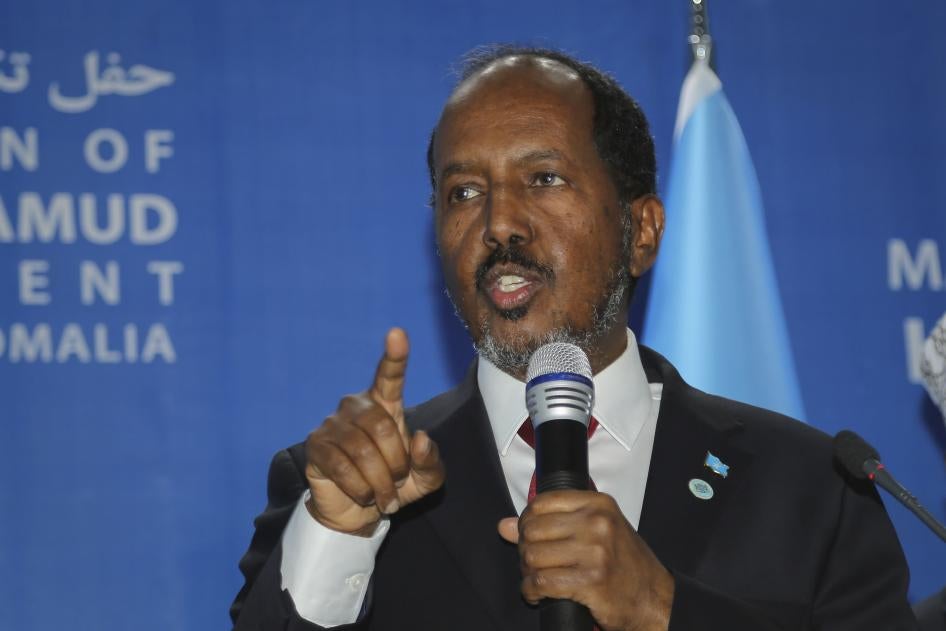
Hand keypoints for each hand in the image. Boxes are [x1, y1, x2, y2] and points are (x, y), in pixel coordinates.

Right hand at [305, 328, 444, 535]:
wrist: (358, 513)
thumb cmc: (395, 486)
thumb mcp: (425, 479)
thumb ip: (431, 461)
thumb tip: (420, 438)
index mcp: (385, 405)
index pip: (389, 376)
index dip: (395, 356)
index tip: (397, 333)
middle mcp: (356, 407)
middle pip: (382, 427)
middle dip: (397, 463)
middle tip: (397, 484)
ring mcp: (333, 425)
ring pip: (362, 450)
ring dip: (379, 482)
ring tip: (384, 497)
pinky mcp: (316, 447)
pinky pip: (341, 466)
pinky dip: (359, 488)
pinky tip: (363, 495)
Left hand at [498, 491, 673, 630]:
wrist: (656, 599)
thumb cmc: (626, 565)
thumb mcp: (596, 533)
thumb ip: (551, 524)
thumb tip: (504, 525)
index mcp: (598, 504)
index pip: (541, 503)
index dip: (527, 522)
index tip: (530, 536)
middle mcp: (597, 523)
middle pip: (532, 530)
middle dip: (524, 550)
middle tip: (532, 564)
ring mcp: (595, 552)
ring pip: (533, 557)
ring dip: (527, 573)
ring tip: (535, 579)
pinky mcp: (591, 582)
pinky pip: (541, 583)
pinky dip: (531, 591)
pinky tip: (537, 595)